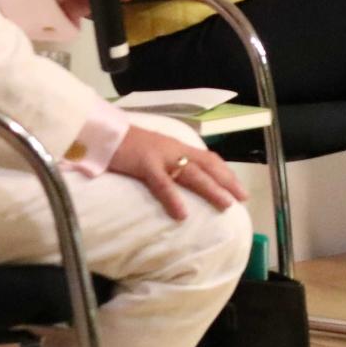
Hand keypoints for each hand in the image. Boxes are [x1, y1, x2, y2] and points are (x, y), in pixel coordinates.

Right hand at [108, 126, 246, 217]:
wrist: (102, 132)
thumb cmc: (125, 145)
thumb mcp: (153, 152)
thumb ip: (168, 163)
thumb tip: (180, 179)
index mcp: (176, 146)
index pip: (207, 158)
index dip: (224, 172)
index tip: (238, 187)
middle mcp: (174, 149)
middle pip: (207, 165)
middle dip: (226, 181)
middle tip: (242, 197)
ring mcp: (160, 156)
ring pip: (192, 174)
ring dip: (211, 189)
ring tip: (226, 205)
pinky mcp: (144, 164)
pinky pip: (162, 184)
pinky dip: (173, 199)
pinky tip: (182, 214)